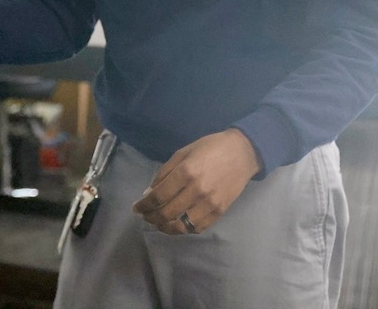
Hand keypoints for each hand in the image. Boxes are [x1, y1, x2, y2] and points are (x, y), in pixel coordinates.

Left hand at [131, 128, 261, 234]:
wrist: (241, 153)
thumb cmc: (209, 148)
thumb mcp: (183, 152)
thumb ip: (164, 172)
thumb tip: (149, 192)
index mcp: (186, 172)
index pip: (158, 196)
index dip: (144, 205)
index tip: (136, 207)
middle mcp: (197, 190)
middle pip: (167, 213)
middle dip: (151, 217)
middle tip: (145, 216)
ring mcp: (209, 203)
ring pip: (181, 226)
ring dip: (165, 227)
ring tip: (158, 222)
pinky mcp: (220, 212)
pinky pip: (197, 228)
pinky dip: (184, 229)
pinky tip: (177, 223)